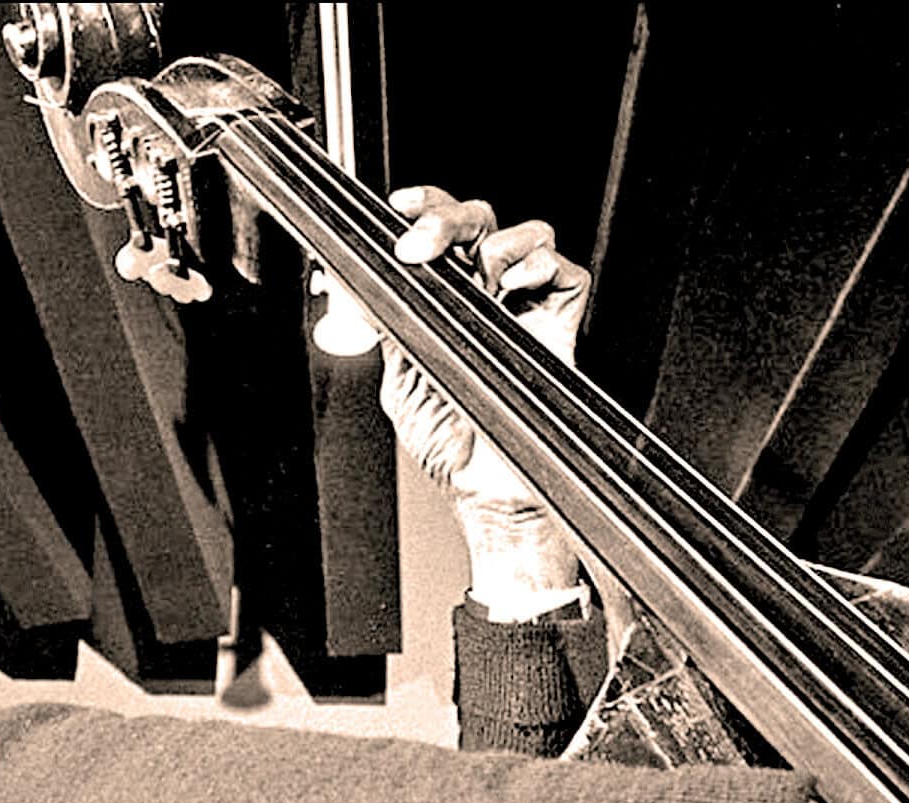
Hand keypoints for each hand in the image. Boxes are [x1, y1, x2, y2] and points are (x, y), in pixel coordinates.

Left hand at [380, 186, 590, 620]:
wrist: (489, 491)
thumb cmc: (449, 442)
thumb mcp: (398, 376)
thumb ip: (379, 325)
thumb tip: (343, 284)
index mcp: (444, 300)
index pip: (438, 233)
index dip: (423, 207)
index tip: (397, 206)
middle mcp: (486, 295)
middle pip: (479, 220)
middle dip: (448, 216)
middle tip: (421, 245)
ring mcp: (526, 307)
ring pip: (528, 234)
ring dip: (498, 243)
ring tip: (478, 283)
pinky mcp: (562, 325)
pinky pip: (565, 270)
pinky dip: (541, 266)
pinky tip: (514, 290)